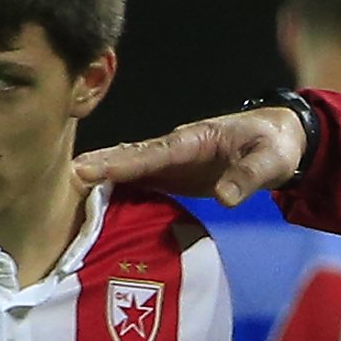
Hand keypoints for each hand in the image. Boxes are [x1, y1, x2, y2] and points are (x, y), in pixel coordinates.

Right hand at [74, 107, 306, 205]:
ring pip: (130, 167)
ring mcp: (173, 161)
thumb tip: (226, 198)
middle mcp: (176, 148)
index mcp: (194, 140)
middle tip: (61, 176)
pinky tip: (95, 202)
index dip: (121, 161)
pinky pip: (141, 180)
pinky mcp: (175, 174)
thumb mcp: (270, 160)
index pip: (152, 151)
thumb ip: (249, 178)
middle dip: (98, 165)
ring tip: (65, 189)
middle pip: (131, 156)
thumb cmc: (275, 145)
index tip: (89, 168)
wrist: (279, 138)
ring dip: (100, 176)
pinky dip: (117, 188)